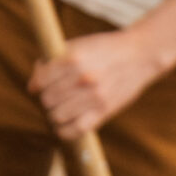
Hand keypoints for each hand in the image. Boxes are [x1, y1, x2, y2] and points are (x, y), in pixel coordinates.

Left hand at [29, 27, 166, 138]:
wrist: (141, 54)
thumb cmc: (106, 48)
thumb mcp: (79, 44)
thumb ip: (54, 60)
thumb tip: (34, 83)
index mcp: (73, 58)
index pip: (40, 81)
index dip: (36, 85)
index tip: (38, 87)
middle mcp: (82, 78)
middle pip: (47, 99)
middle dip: (48, 98)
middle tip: (55, 95)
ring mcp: (94, 96)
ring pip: (56, 116)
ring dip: (55, 114)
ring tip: (62, 108)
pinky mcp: (104, 111)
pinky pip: (74, 130)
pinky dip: (64, 131)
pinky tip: (66, 124)